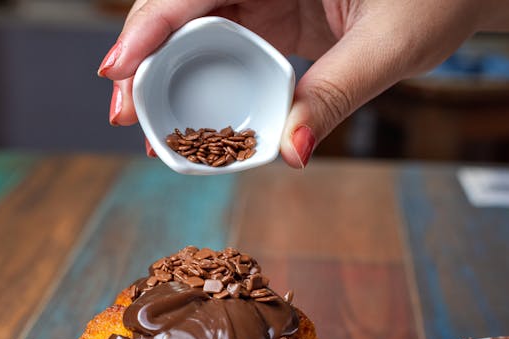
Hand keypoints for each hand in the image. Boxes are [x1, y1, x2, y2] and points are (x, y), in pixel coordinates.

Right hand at [98, 0, 478, 167]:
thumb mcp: (391, 45)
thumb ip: (336, 94)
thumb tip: (290, 153)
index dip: (150, 23)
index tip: (117, 67)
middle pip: (183, 6)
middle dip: (145, 57)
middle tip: (125, 114)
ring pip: (197, 28)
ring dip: (167, 75)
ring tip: (150, 126)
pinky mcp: (276, 17)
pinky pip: (226, 46)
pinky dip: (206, 82)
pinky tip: (194, 118)